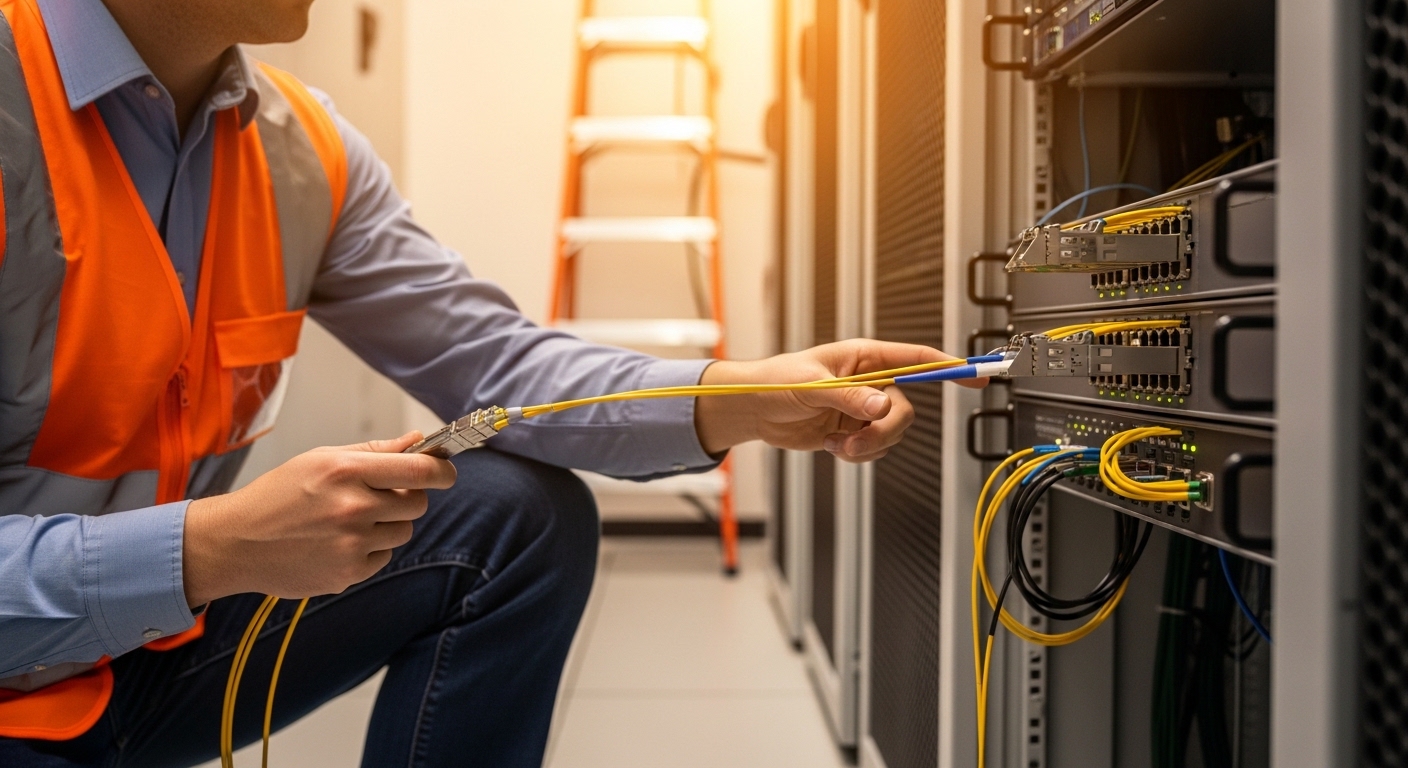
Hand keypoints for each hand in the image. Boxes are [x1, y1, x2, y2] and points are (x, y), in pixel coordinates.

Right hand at [182, 432, 456, 606]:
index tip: (445, 472)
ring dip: (388, 524)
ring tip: (351, 520)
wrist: (237, 542)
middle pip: (417, 504)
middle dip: (407, 498)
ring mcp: (351, 544)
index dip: (442, 471)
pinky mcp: (348, 573)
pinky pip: (383, 556)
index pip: (420, 471)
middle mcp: (352, 507)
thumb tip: (419, 442)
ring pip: (403, 531)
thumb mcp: (322, 459)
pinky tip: (339, 542)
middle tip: (381, 496)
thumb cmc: (279, 494)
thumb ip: (375, 452)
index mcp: (346, 471)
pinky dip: (371, 549)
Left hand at [693, 340, 985, 461]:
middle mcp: (869, 382)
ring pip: (892, 433)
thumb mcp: (810, 386)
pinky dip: (857, 455)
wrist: (754, 411)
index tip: (976, 374)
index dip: (950, 366)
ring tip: (837, 445)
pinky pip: (875, 449)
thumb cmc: (775, 382)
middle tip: (855, 441)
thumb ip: (847, 397)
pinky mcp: (853, 431)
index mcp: (864, 358)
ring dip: (867, 447)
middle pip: (905, 410)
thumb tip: (880, 407)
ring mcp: (862, 408)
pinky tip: (833, 447)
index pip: (917, 359)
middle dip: (884, 431)